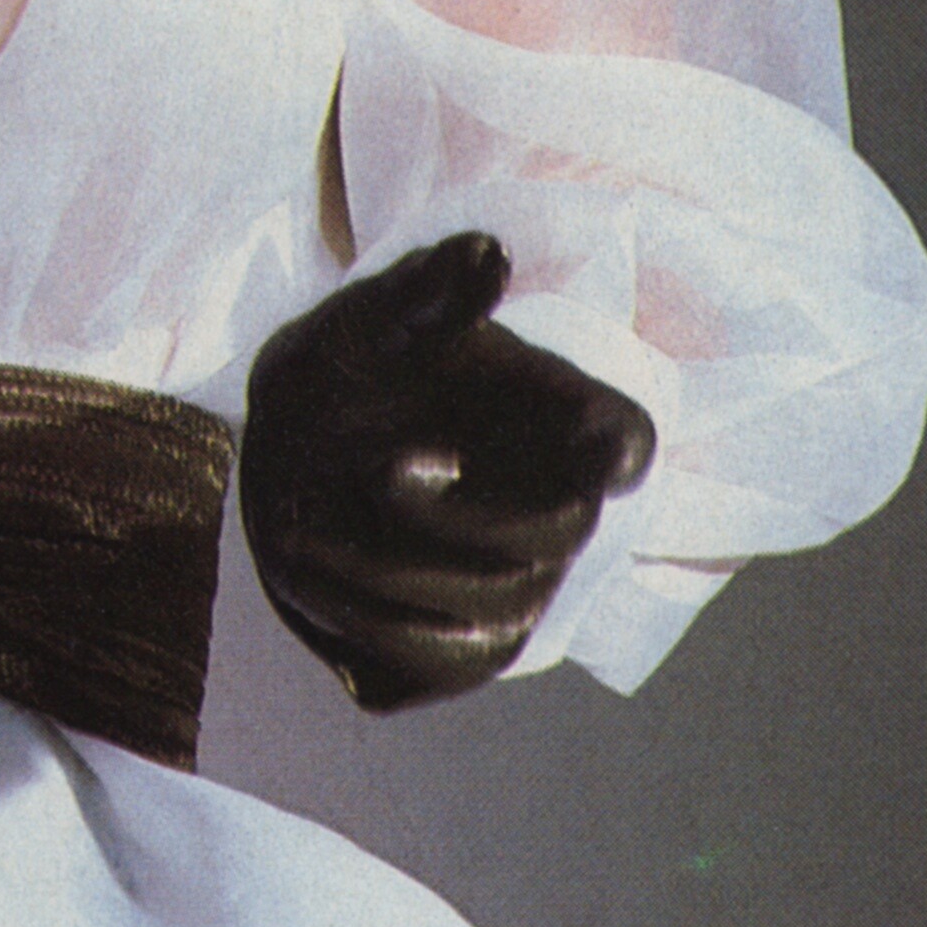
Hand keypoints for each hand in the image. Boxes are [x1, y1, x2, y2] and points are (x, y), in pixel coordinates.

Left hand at [239, 232, 655, 710]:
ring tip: (305, 527)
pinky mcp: (448, 652)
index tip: (591, 448)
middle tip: (382, 464)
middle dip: (462, 513)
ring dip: (390, 576)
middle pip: (553, 540)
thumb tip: (487, 254)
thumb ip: (431, 289)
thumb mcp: (380, 315)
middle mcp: (557, 517)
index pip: (625, 442)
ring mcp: (511, 592)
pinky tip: (311, 576)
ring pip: (485, 621)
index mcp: (563, 423)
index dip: (615, 450)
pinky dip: (363, 635)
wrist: (301, 430)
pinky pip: (425, 672)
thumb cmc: (364, 360)